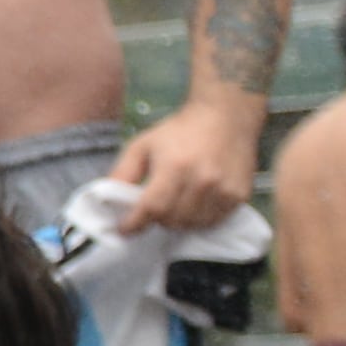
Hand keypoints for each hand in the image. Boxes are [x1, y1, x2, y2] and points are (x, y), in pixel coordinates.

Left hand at [103, 105, 258, 233]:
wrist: (225, 117)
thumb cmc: (179, 131)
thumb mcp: (143, 145)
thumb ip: (123, 172)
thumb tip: (107, 200)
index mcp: (175, 166)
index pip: (152, 207)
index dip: (134, 223)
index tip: (123, 229)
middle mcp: (202, 181)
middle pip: (171, 219)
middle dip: (156, 219)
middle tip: (153, 208)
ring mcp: (224, 190)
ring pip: (192, 225)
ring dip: (177, 221)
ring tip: (174, 204)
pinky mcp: (239, 196)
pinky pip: (213, 222)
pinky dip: (198, 220)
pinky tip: (193, 204)